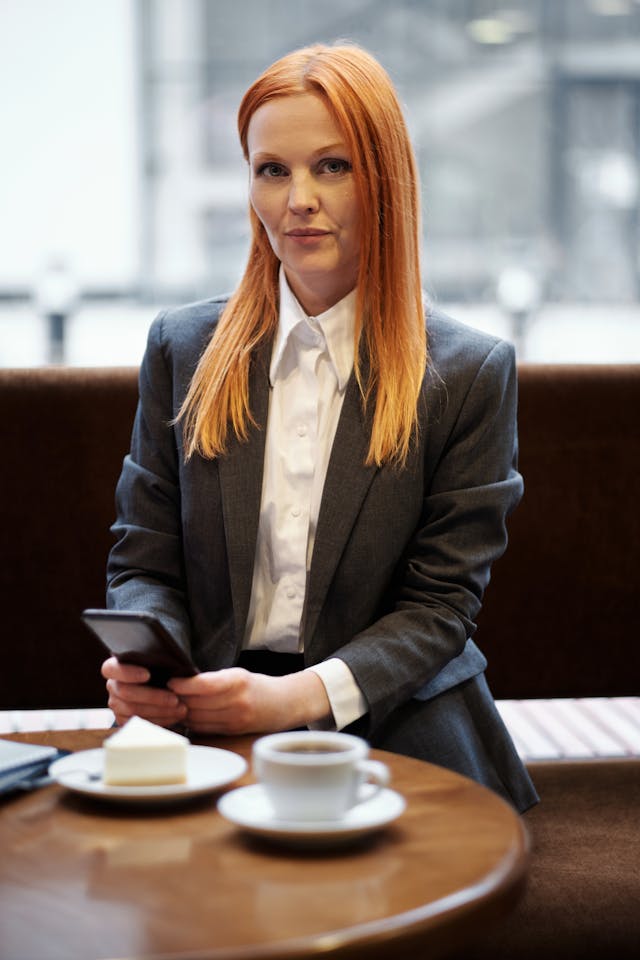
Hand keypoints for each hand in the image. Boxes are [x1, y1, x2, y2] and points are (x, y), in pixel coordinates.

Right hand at [101, 656, 187, 727]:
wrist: (166, 685)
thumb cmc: (162, 667)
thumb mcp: (159, 659)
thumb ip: (157, 658)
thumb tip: (168, 662)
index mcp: (114, 667)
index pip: (110, 669)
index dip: (127, 673)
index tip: (147, 675)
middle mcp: (113, 686)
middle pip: (126, 693)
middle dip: (153, 696)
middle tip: (175, 699)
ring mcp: (117, 705)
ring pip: (134, 711)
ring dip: (160, 711)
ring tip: (181, 709)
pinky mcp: (125, 720)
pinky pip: (140, 723)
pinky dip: (160, 720)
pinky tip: (175, 716)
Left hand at [167, 668, 331, 734]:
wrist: (284, 704)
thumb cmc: (257, 686)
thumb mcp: (238, 675)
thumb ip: (214, 680)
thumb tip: (182, 682)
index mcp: (238, 681)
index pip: (204, 684)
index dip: (183, 684)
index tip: (171, 681)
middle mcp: (237, 702)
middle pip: (196, 703)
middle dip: (178, 698)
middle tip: (166, 692)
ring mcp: (235, 720)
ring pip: (197, 718)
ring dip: (182, 712)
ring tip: (174, 703)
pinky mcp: (232, 732)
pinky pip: (204, 728)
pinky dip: (192, 722)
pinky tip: (186, 715)